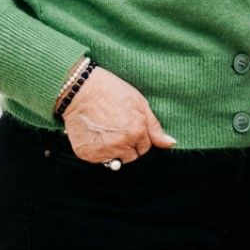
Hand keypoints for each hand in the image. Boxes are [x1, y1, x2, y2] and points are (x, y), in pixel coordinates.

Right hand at [61, 66, 175, 164]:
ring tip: (104, 132)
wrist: (79, 88)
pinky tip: (94, 135)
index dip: (137, 138)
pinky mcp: (88, 154)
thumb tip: (170, 144)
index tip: (128, 128)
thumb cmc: (111, 91)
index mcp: (137, 132)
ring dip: (113, 151)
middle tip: (115, 129)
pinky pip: (98, 161)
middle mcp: (122, 144)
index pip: (145, 148)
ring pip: (116, 161)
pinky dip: (97, 152)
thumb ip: (154, 127)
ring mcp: (104, 151)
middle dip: (127, 148)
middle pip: (132, 157)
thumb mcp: (139, 103)